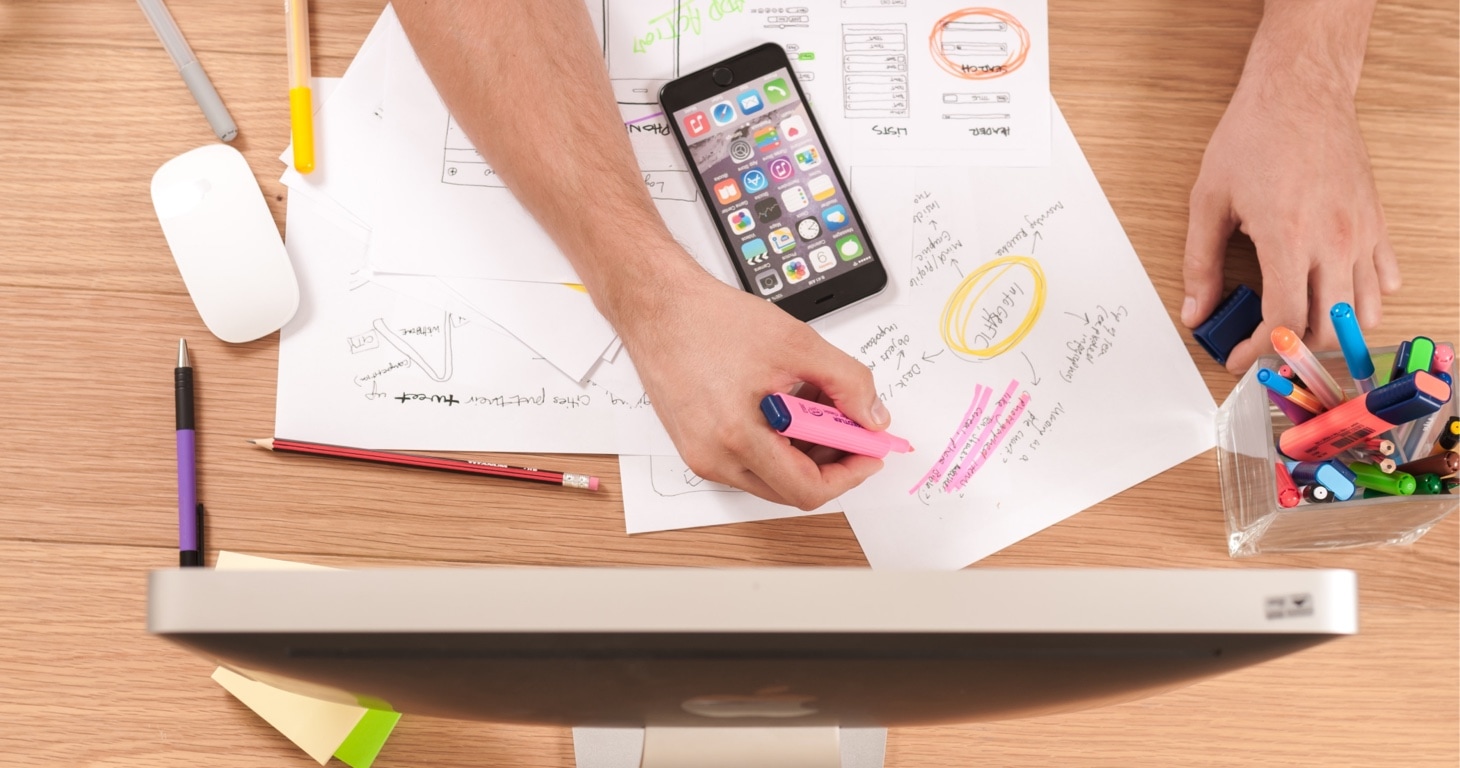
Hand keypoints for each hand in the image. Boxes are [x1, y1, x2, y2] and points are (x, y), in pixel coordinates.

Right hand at [614, 259, 889, 509]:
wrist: (657, 306)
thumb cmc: (709, 320)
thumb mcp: (797, 343)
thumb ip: (847, 382)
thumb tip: (872, 417)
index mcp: (737, 437)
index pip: (807, 489)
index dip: (849, 474)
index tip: (870, 452)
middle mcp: (714, 458)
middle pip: (790, 489)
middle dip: (830, 461)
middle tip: (850, 425)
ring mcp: (701, 455)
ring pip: (771, 476)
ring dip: (804, 450)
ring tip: (815, 402)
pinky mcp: (695, 446)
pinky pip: (748, 461)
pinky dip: (778, 441)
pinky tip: (787, 403)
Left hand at [1181, 46, 1400, 373]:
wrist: (1300, 91)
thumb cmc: (1254, 136)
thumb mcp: (1209, 200)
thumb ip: (1200, 264)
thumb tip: (1196, 312)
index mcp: (1289, 238)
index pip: (1284, 322)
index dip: (1259, 351)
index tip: (1239, 357)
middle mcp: (1334, 241)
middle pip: (1328, 329)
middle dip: (1293, 350)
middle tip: (1265, 347)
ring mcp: (1362, 233)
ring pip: (1364, 312)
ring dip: (1332, 331)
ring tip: (1298, 326)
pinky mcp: (1377, 222)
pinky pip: (1385, 279)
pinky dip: (1363, 299)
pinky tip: (1333, 294)